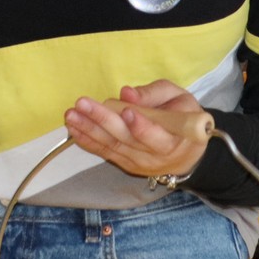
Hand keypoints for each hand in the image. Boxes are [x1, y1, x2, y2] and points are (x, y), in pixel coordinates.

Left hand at [64, 81, 209, 180]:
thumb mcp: (179, 98)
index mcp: (176, 140)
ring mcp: (139, 163)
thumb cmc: (183, 117)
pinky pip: (105, 152)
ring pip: (112, 146)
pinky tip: (74, 129)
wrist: (187, 153)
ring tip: (71, 115)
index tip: (127, 111)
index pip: (158, 137)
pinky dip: (88, 141)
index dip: (143, 127)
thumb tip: (127, 94)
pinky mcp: (126, 164)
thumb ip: (154, 94)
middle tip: (83, 105)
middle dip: (104, 121)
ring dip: (89, 130)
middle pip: (128, 140)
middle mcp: (156, 157)